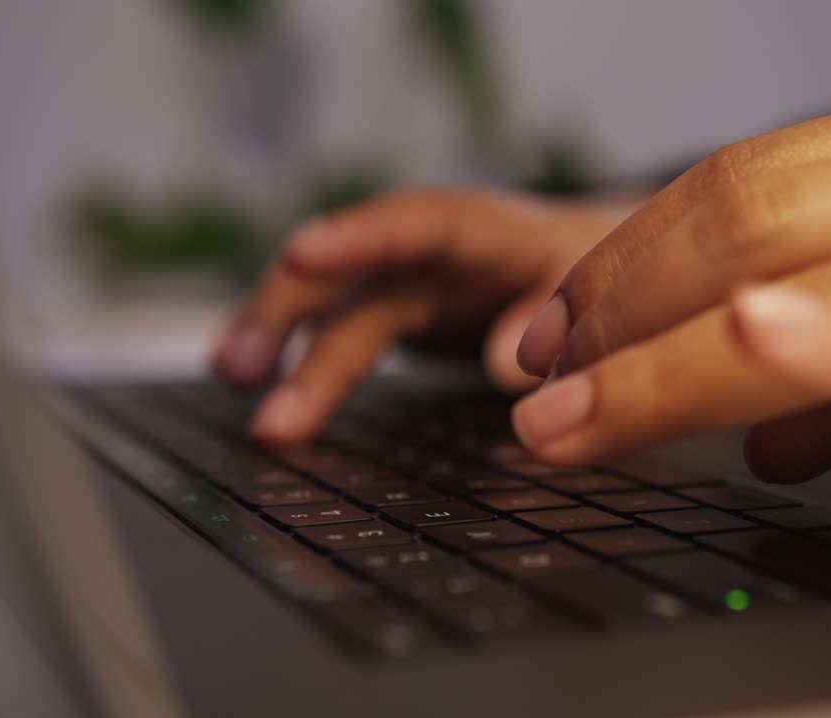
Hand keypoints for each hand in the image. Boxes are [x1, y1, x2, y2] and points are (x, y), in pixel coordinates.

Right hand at [213, 189, 627, 442]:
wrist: (591, 264)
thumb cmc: (595, 277)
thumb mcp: (599, 298)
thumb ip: (559, 324)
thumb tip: (509, 364)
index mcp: (488, 232)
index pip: (420, 223)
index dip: (362, 236)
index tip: (302, 253)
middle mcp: (432, 251)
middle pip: (352, 268)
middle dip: (292, 306)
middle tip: (242, 365)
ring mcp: (405, 280)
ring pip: (332, 305)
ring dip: (278, 340)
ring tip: (231, 381)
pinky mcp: (390, 313)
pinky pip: (331, 332)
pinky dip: (291, 356)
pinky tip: (248, 380)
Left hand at [511, 83, 830, 492]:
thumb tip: (766, 427)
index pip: (749, 182)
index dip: (628, 257)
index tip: (549, 329)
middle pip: (758, 218)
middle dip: (623, 301)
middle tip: (537, 378)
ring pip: (826, 270)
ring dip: (673, 352)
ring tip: (577, 410)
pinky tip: (768, 337)